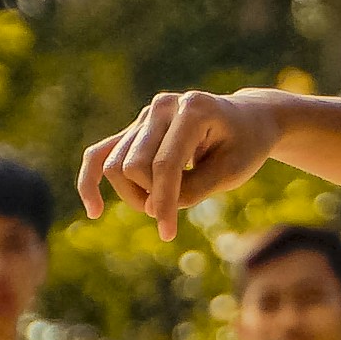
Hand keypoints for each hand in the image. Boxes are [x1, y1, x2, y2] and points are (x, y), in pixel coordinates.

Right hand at [80, 88, 283, 229]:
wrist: (249, 120)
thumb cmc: (245, 146)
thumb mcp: (231, 172)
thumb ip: (193, 189)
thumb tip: (148, 207)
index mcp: (193, 109)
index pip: (166, 163)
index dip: (163, 201)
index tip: (167, 233)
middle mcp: (163, 106)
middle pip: (134, 165)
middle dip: (149, 197)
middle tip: (174, 215)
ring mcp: (146, 115)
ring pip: (117, 165)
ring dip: (133, 196)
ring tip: (160, 210)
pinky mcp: (136, 129)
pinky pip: (100, 154)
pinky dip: (91, 180)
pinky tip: (94, 211)